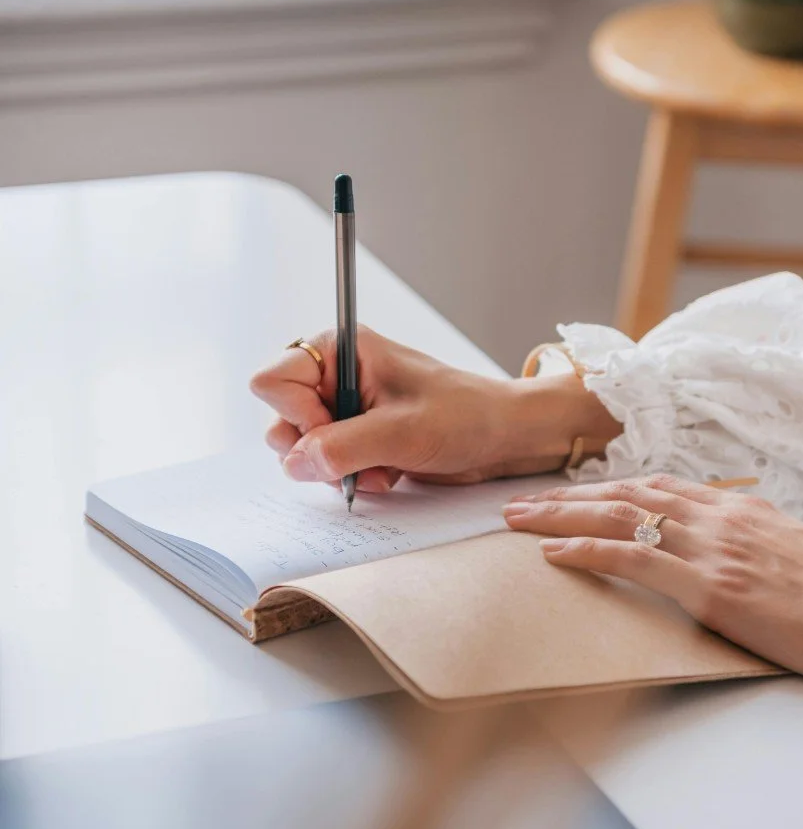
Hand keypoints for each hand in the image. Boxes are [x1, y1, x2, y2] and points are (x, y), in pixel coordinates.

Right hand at [250, 327, 618, 492]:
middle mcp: (335, 376)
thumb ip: (342, 447)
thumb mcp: (402, 432)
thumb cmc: (465, 415)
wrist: (503, 437)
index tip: (334, 432)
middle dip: (315, 450)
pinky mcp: (357, 437)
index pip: (273, 381)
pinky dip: (352, 478)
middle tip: (358, 457)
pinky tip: (387, 474)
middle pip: (280, 419)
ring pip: (301, 449)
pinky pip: (327, 465)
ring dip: (337, 469)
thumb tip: (296, 463)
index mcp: (340, 351)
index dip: (296, 415)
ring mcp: (344, 408)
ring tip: (380, 467)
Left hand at [503, 474, 802, 721]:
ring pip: (620, 518)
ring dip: (561, 516)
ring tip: (518, 519)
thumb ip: (750, 546)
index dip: (608, 489)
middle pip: (627, 495)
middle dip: (567, 496)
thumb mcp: (792, 556)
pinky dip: (588, 551)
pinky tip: (554, 553)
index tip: (572, 492)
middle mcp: (720, 519)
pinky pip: (634, 560)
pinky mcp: (711, 587)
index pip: (658, 488)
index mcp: (740, 510)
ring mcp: (714, 549)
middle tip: (520, 500)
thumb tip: (723, 553)